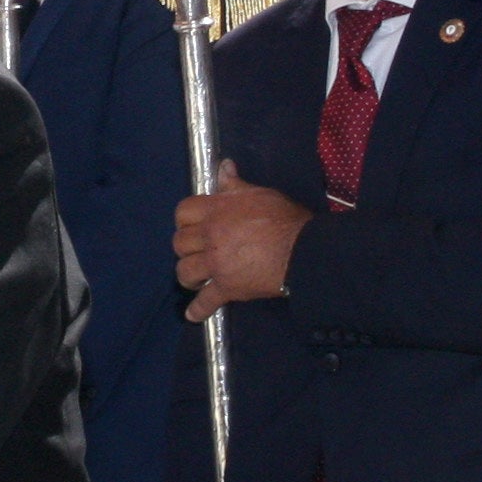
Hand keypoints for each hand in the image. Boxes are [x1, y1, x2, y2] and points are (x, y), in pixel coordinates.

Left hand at [172, 161, 309, 322]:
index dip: (185, 220)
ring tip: (197, 277)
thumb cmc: (284, 219)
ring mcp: (216, 263)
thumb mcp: (260, 194)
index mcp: (216, 210)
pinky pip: (205, 301)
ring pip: (184, 271)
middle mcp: (210, 236)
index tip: (192, 226)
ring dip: (188, 275)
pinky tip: (193, 315)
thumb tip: (224, 166)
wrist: (302, 250)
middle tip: (197, 252)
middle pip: (179, 243)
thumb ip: (236, 184)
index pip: (183, 212)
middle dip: (186, 248)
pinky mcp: (227, 287)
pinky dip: (198, 311)